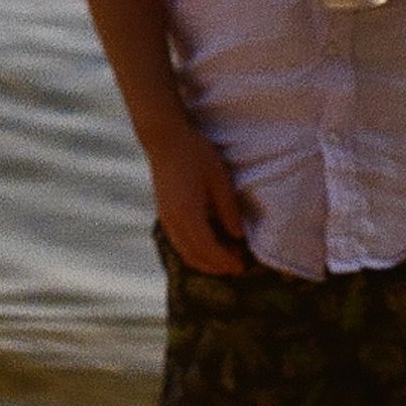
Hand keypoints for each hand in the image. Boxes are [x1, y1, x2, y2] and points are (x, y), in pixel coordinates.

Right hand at [144, 122, 247, 274]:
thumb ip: (228, 210)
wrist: (164, 139)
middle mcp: (173, 221)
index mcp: (188, 213)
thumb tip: (238, 236)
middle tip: (237, 264)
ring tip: (225, 256)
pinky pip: (178, 243)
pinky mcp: (163, 214)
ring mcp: (165, 218)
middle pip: (194, 256)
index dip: (225, 261)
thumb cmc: (195, 154)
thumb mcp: (219, 179)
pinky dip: (194, 251)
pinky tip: (208, 245)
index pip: (208, 249)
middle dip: (216, 266)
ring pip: (184, 252)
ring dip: (205, 261)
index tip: (242, 266)